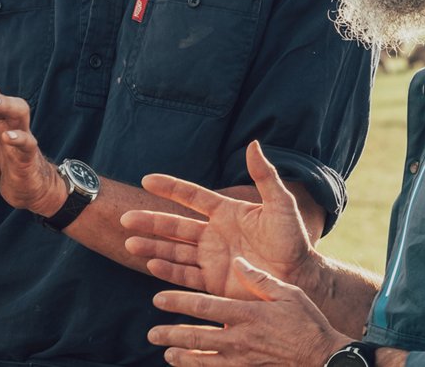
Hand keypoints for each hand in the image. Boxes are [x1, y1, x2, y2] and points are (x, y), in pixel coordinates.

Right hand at [121, 142, 321, 300]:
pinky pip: (186, 275)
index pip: (192, 196)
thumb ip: (265, 176)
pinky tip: (151, 264)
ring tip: (130, 242)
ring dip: (152, 246)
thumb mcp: (281, 204)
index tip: (147, 180)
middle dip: (150, 221)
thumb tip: (254, 143)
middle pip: (174, 226)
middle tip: (125, 218)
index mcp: (227, 213)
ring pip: (174, 250)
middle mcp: (214, 234)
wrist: (299, 276)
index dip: (170, 188)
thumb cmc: (294, 240)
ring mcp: (211, 258)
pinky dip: (168, 270)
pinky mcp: (214, 281)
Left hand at [147, 258, 354, 366]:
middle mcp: (240, 339)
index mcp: (247, 314)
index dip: (178, 303)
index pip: (204, 307)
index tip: (158, 299)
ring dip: (181, 357)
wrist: (324, 357)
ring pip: (202, 360)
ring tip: (166, 354)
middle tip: (152, 334)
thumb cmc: (308, 322)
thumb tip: (238, 260)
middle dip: (170, 335)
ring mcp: (242, 359)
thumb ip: (259, 279)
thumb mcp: (287, 294)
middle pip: (196, 338)